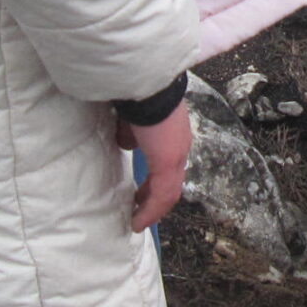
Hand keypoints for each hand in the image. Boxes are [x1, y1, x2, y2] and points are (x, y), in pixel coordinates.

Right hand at [124, 102, 191, 232]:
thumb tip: (127, 143)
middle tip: (140, 211)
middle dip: (154, 200)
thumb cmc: (135, 93)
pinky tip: (138, 221)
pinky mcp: (168, 162)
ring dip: (153, 210)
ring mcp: (177, 154)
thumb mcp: (131, 116)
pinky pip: (162, 195)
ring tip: (138, 222)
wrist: (144, 84)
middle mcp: (179, 145)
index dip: (155, 182)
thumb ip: (131, 131)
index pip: (168, 166)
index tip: (140, 193)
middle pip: (172, 182)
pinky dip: (150, 211)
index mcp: (172, 134)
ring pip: (169, 191)